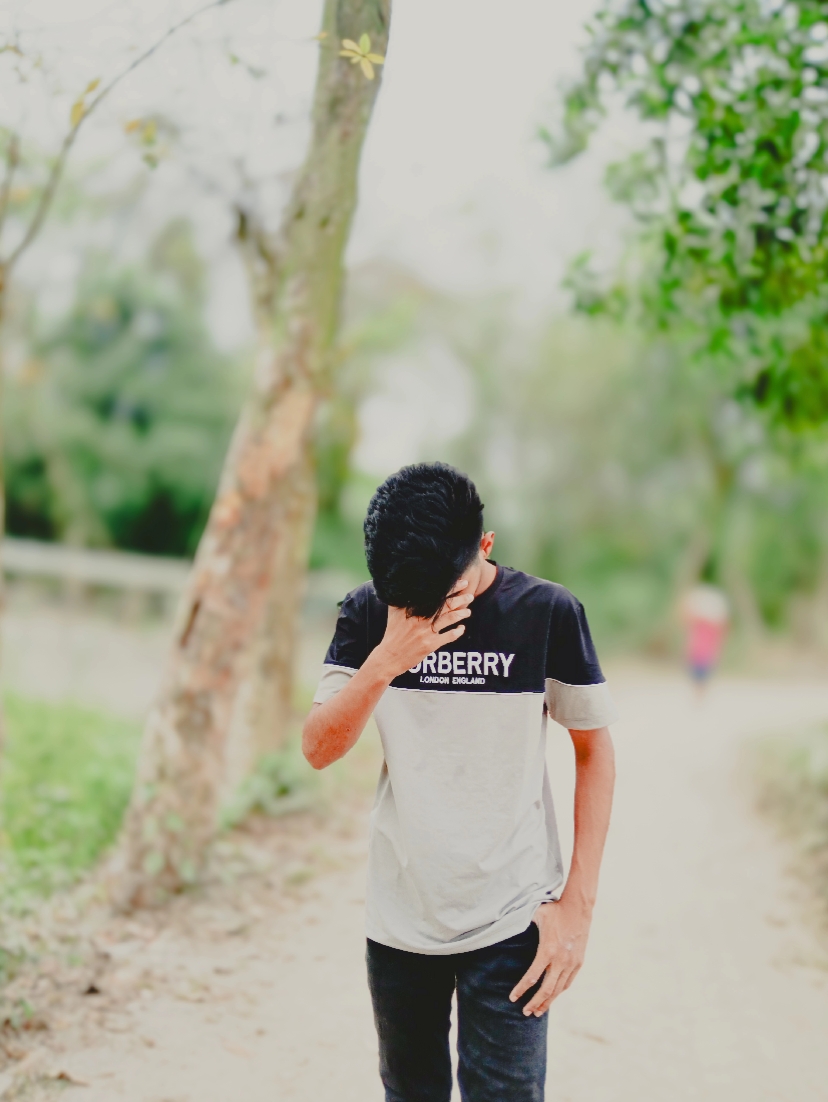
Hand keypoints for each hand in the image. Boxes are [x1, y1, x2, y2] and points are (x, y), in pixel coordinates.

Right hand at [372, 581, 473, 680]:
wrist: (389, 656)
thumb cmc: (392, 632)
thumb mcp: (394, 612)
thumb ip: (402, 598)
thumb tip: (406, 584)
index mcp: (413, 608)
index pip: (436, 595)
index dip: (451, 588)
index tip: (462, 583)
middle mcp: (420, 619)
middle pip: (446, 606)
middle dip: (460, 599)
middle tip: (470, 596)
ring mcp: (426, 632)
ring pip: (449, 619)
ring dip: (461, 614)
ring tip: (468, 611)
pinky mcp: (430, 645)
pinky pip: (448, 637)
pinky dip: (457, 632)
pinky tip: (462, 628)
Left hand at [509, 900, 590, 1015]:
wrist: (578, 907)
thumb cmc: (555, 909)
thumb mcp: (535, 915)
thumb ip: (522, 923)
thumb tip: (506, 923)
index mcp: (547, 950)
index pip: (532, 977)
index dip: (521, 990)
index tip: (512, 998)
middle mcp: (560, 960)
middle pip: (546, 990)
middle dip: (535, 1003)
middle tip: (525, 1012)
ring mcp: (571, 963)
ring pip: (558, 990)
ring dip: (548, 1002)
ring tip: (538, 1011)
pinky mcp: (578, 962)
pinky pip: (568, 982)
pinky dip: (559, 992)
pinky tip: (553, 997)